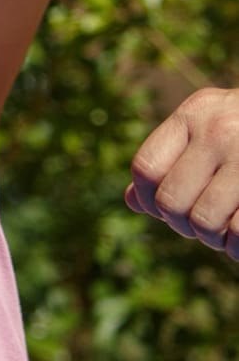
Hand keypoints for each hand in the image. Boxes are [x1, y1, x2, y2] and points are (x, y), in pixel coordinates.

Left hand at [127, 86, 238, 257]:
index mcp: (195, 113)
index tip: (167, 210)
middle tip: (206, 224)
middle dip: (184, 224)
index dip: (149, 199)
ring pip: (205, 222)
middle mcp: (220, 130)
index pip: (146, 168)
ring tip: (230, 229)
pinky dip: (238, 247)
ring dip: (215, 238)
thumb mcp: (209, 127)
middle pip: (172, 202)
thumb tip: (133, 200)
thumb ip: (173, 159)